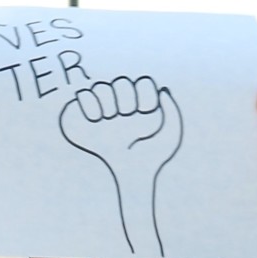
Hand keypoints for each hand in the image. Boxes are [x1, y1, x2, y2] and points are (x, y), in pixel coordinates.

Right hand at [58, 76, 184, 256]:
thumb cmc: (152, 158)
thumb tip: (162, 89)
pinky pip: (83, 94)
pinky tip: (97, 120)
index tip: (147, 113)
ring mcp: (104, 110)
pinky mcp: (85, 118)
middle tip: (127, 118)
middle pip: (121, 80)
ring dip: (108, 103)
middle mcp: (122, 104)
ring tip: (111, 121)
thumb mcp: (170, 137)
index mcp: (141, 104)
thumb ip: (172, 112)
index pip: (143, 81)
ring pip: (101, 85)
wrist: (134, 177)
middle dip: (126, 99)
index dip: (145, 95)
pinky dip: (89, 104)